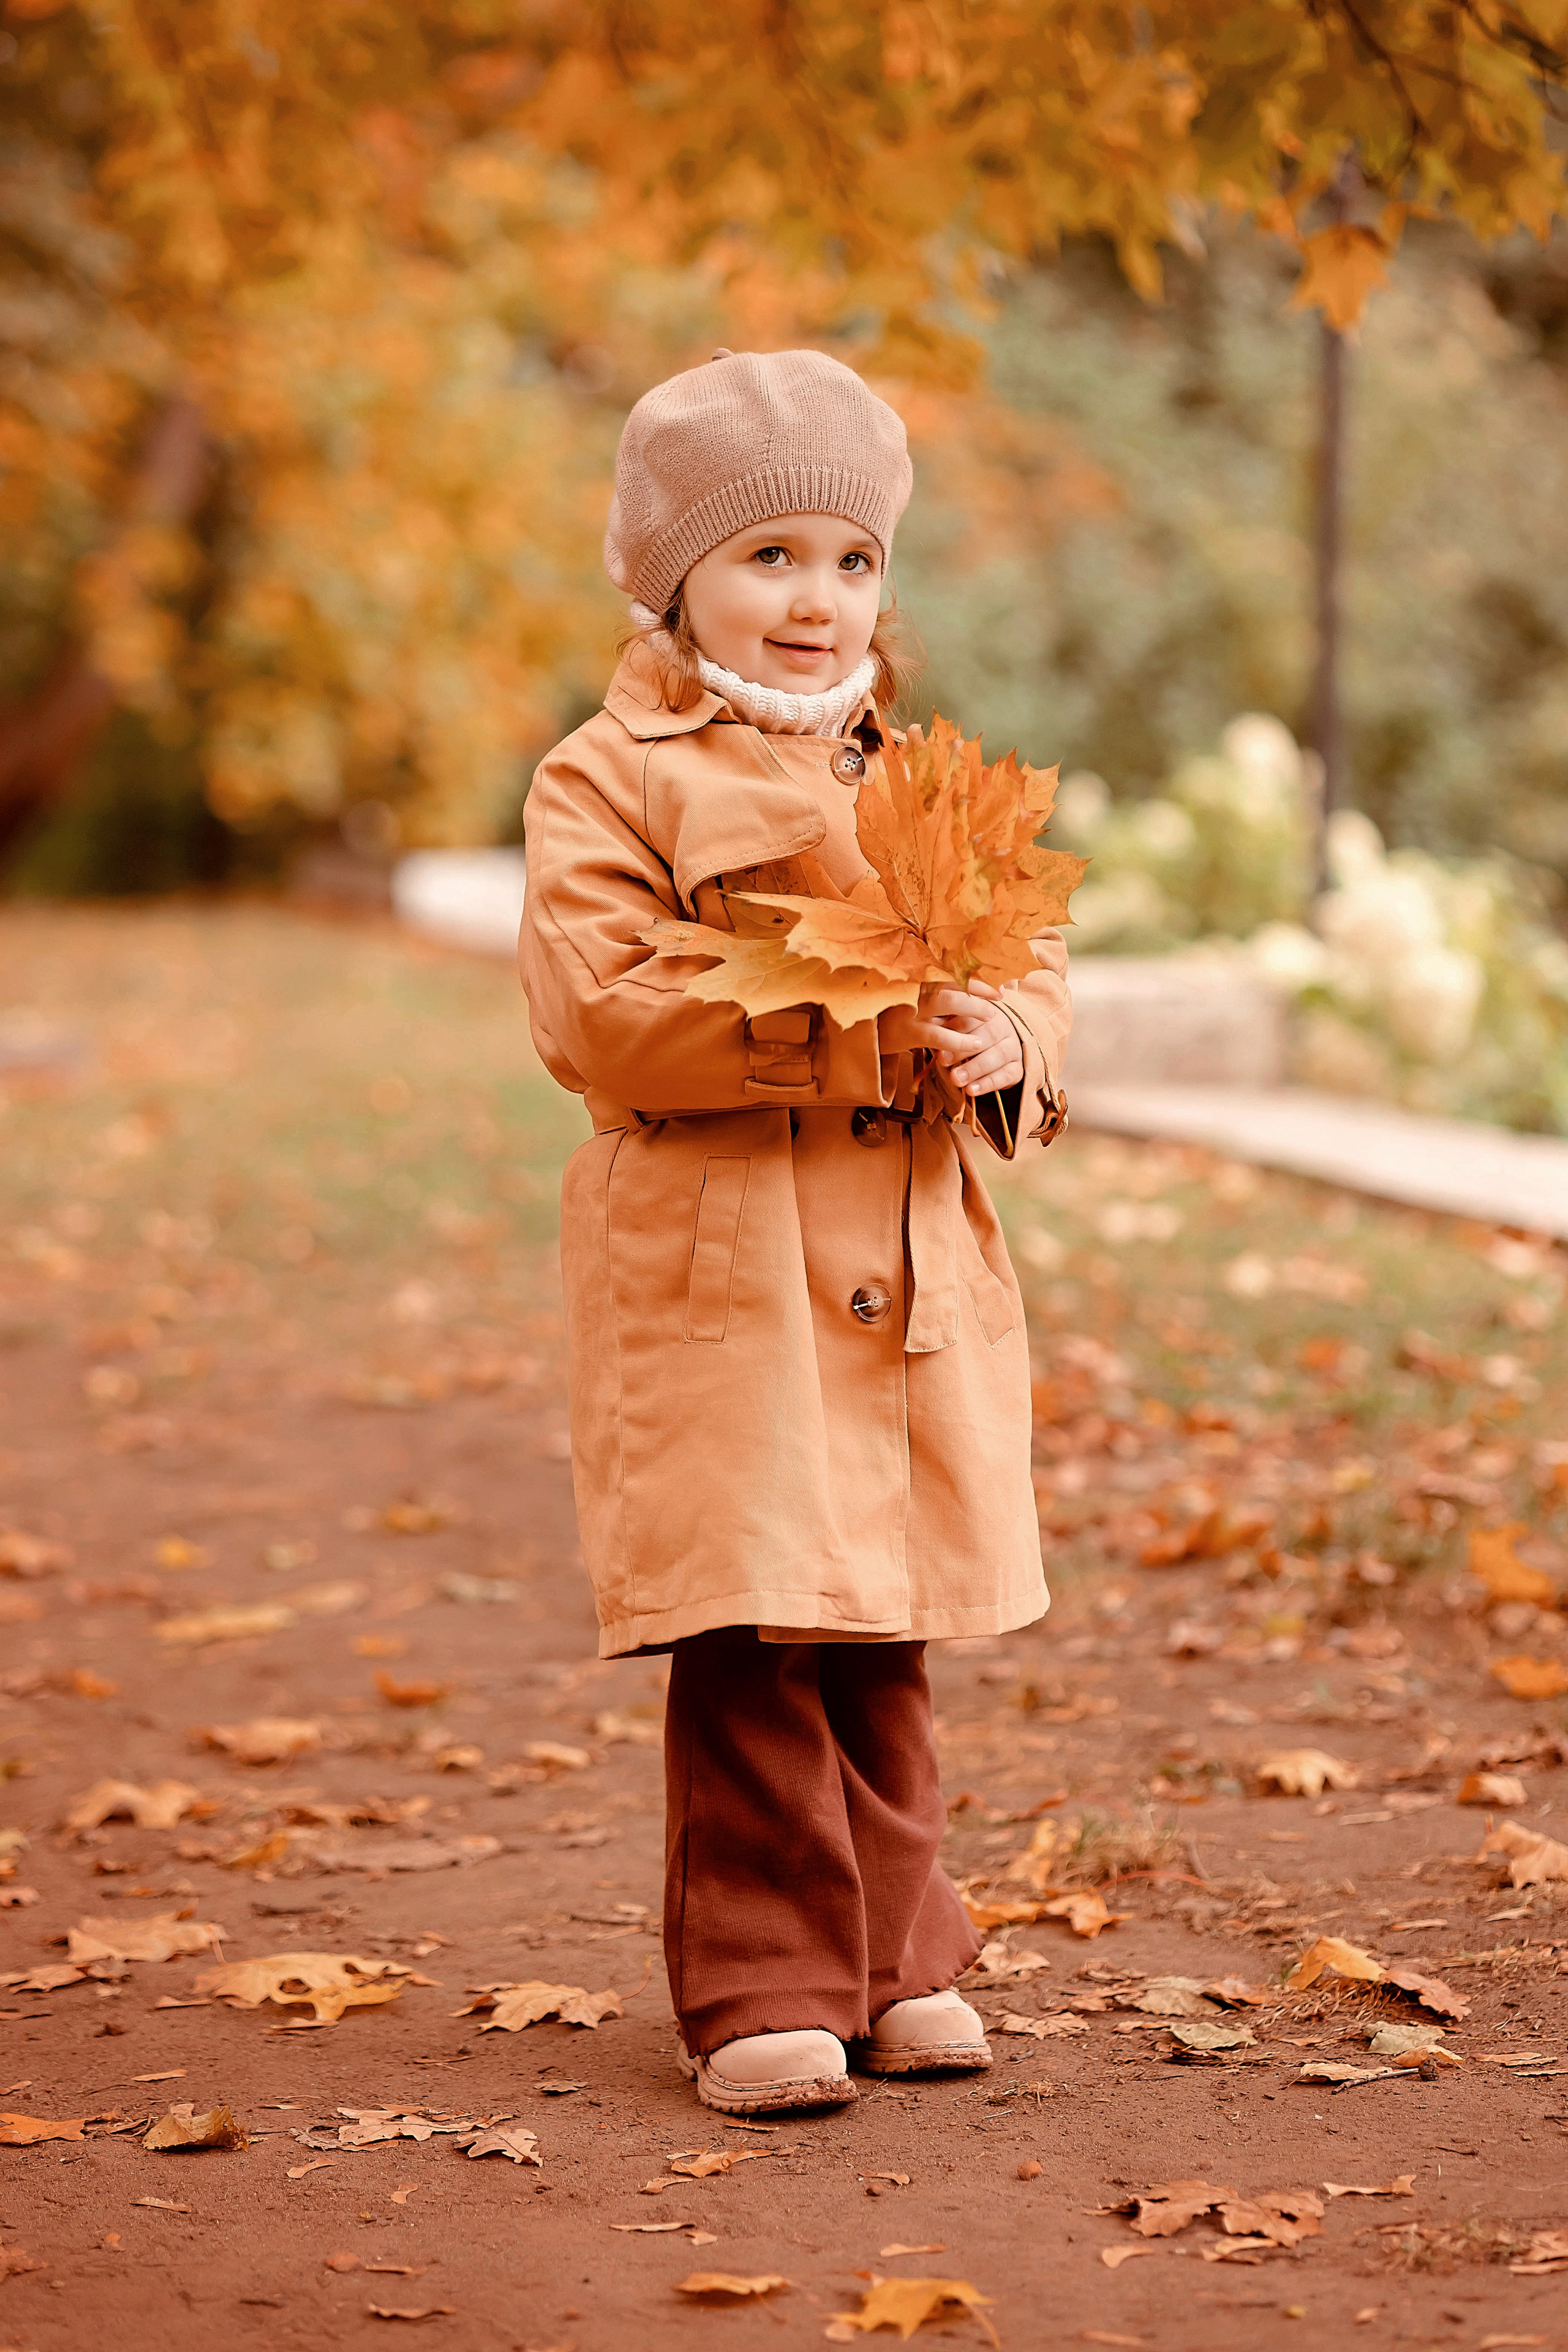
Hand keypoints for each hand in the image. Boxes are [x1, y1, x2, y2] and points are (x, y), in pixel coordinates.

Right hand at [880, 978, 1023, 1096]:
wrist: (863, 1032)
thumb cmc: (891, 1014)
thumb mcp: (909, 998)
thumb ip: (932, 994)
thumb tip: (966, 991)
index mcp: (917, 979)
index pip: (952, 975)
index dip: (976, 981)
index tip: (996, 988)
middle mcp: (916, 990)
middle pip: (955, 984)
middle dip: (980, 992)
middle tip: (997, 1002)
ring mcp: (912, 1011)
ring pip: (950, 1003)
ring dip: (974, 1009)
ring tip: (991, 1017)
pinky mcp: (910, 1033)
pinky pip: (941, 1036)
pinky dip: (961, 1040)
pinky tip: (976, 1044)